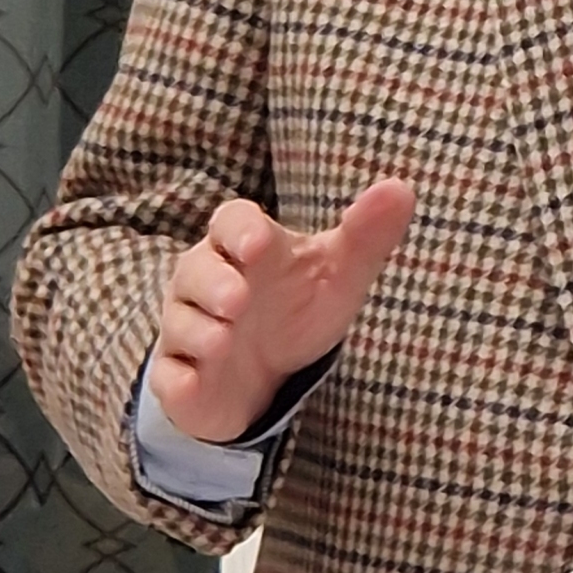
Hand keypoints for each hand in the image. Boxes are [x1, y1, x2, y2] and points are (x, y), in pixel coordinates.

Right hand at [149, 180, 415, 443]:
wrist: (267, 373)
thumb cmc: (298, 306)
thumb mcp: (340, 273)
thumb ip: (367, 233)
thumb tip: (401, 188)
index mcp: (246, 247)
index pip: (231, 221)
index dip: (240, 230)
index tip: (258, 242)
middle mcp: (208, 282)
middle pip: (196, 270)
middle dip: (213, 282)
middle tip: (237, 298)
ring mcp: (189, 329)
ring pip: (181, 322)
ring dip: (198, 330)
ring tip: (222, 339)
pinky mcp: (181, 376)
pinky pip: (170, 377)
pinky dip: (178, 381)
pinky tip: (191, 384)